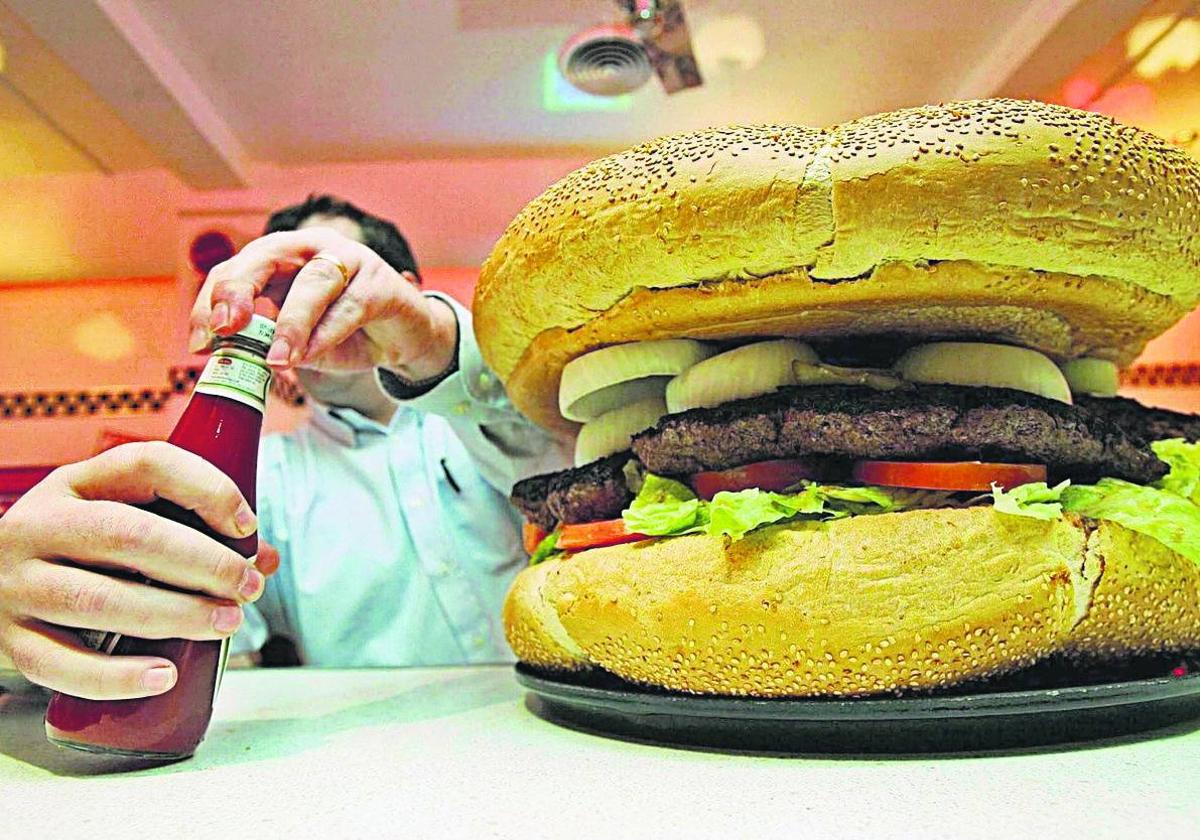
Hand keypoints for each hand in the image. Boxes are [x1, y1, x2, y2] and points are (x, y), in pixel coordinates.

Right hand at [0, 442, 278, 699]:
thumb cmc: (72, 550)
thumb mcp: (116, 517)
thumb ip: (189, 531)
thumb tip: (265, 561)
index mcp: (74, 483)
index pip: (145, 464)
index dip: (205, 488)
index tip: (246, 524)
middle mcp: (39, 526)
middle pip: (127, 535)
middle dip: (201, 562)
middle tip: (246, 586)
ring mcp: (17, 584)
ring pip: (100, 600)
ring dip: (174, 614)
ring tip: (225, 622)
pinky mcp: (10, 640)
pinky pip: (61, 664)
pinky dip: (117, 676)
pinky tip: (164, 675)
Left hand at [188, 228, 457, 381]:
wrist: (402, 338)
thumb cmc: (343, 332)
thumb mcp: (294, 339)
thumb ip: (264, 339)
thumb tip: (228, 355)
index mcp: (281, 256)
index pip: (235, 269)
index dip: (210, 302)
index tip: (200, 341)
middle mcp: (312, 247)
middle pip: (267, 256)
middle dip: (240, 290)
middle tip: (226, 328)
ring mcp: (351, 261)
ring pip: (313, 283)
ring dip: (291, 323)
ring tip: (275, 359)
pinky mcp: (382, 285)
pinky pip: (349, 307)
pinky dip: (326, 334)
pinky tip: (309, 356)